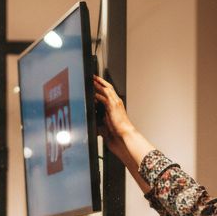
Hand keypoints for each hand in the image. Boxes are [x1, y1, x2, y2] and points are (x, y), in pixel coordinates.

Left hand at [92, 74, 155, 191]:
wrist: (125, 138)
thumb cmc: (118, 136)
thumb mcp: (107, 127)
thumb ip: (101, 123)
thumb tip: (95, 123)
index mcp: (116, 107)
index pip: (109, 94)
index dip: (102, 88)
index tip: (95, 84)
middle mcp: (116, 103)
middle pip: (108, 88)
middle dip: (100, 82)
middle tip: (92, 77)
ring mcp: (115, 104)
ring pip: (106, 89)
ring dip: (98, 84)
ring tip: (92, 80)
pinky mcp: (113, 107)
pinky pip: (104, 97)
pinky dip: (98, 93)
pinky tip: (92, 92)